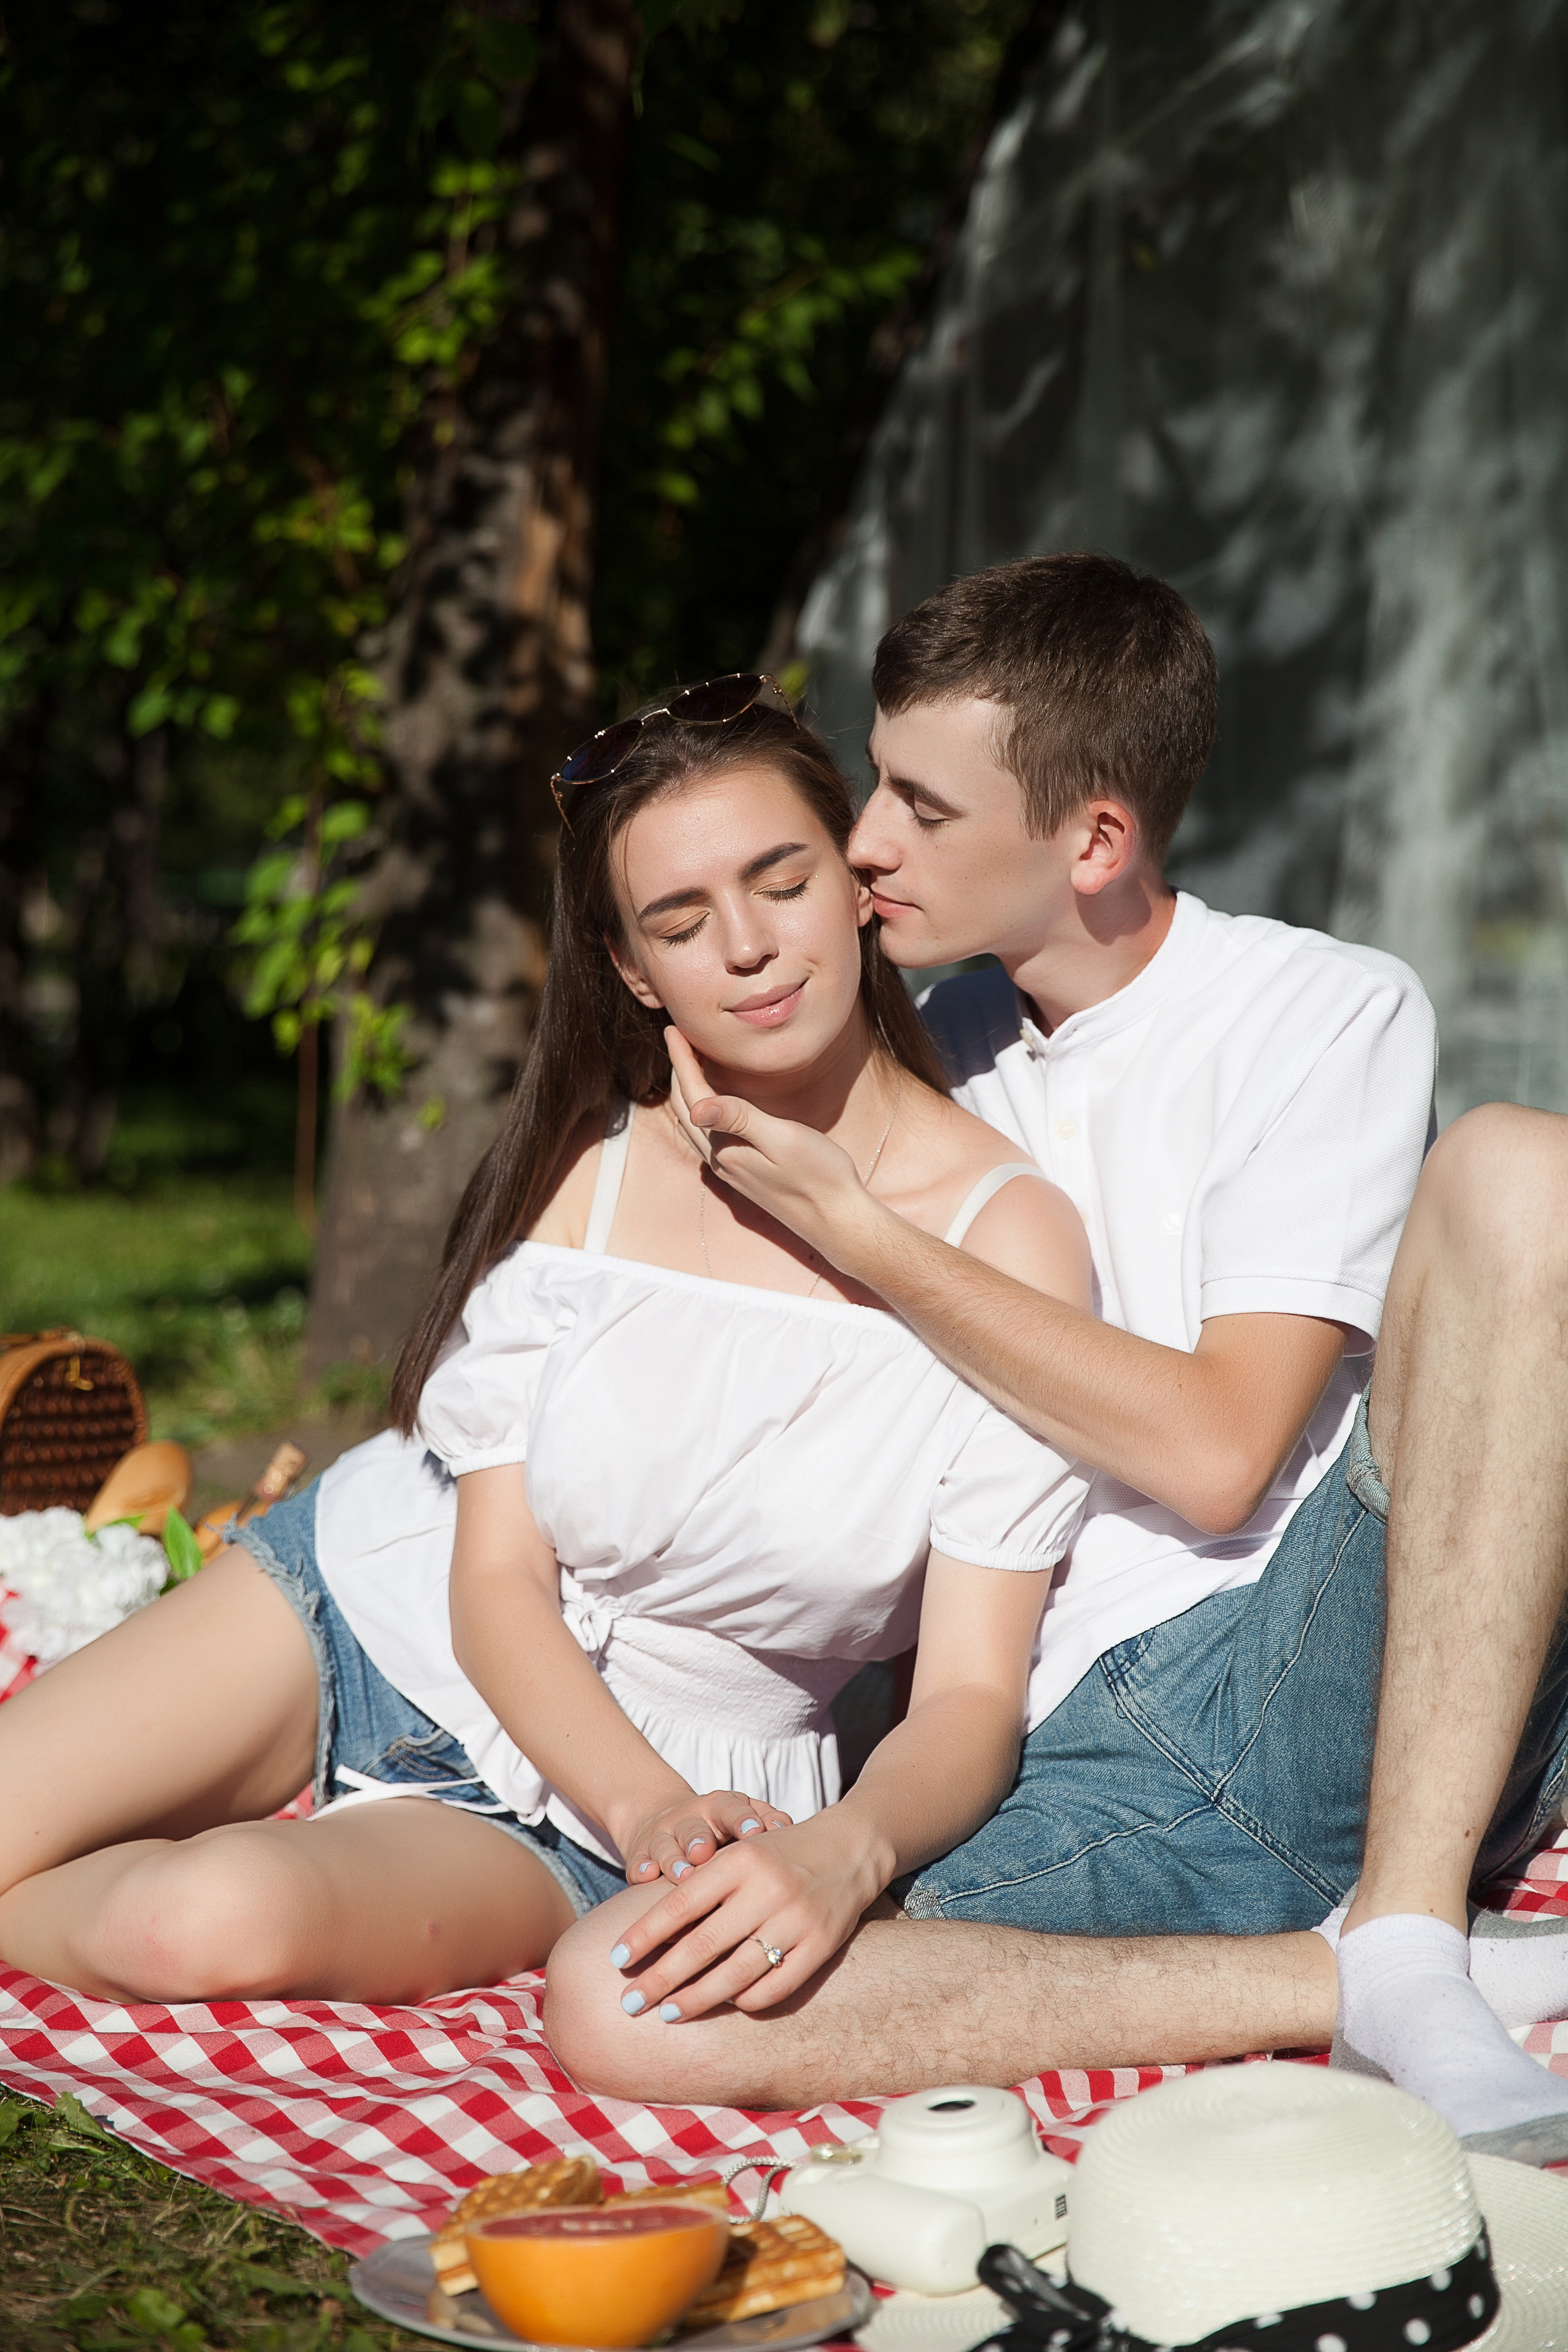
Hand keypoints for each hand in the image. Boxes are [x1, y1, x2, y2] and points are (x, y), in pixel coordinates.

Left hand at [608, 1810, 890, 2018]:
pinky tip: (726, 2005)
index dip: (644, 1934)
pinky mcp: (822, 1945)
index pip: (681, 1902)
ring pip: (736, 1973)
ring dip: (697, 1999)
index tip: (615, 1960)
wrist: (851, 1847)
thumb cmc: (780, 1854)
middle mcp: (767, 1889)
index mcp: (740, 1860)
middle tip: (629, 2002)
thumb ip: (704, 1886)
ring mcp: (797, 1919)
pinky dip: (747, 2000)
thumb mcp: (741, 1854)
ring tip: (668, 2014)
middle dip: (660, 1978)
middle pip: (702, 1945)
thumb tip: (650, 1937)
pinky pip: (776, 1985)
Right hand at [620, 1789, 792, 1888]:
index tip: (757, 1833)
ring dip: (674, 1859)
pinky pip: (639, 1863)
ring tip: (682, 1874)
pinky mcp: (641, 1855)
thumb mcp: (742, 1818)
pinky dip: (641, 1868)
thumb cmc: (721, 1828)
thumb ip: (765, 1820)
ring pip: (667, 1846)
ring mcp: (662, 1836)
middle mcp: (689, 1818)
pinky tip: (645, 1876)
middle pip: (695, 1827)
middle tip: (706, 1852)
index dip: (743, 1820)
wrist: (664, 1820)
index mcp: (719, 1807)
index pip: (732, 1809)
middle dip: (700, 1839)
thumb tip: (789, 1830)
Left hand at [666, 1027, 865, 1260]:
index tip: (675, 1030)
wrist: (836, 1219)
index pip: (693, 1096)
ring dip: (689, 1091)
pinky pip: (710, 1136)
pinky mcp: (744, 1174)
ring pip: (695, 1124)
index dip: (682, 1060)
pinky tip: (716, 1101)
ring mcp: (731, 1169)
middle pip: (686, 1108)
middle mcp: (721, 1160)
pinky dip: (704, 1110)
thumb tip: (697, 1108)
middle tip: (680, 1039)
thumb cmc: (819, 1176)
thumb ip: (740, 1120)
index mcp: (726, 1148)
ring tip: (691, 1062)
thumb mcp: (783, 1140)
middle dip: (679, 1072)